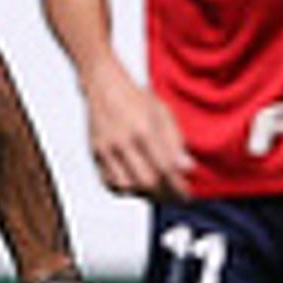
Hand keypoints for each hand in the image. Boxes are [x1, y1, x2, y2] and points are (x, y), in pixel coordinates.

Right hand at [77, 64, 193, 201]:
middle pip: (146, 181)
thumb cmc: (135, 98)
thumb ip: (176, 142)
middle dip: (164, 194)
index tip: (186, 195)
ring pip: (127, 187)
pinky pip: (109, 182)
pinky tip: (136, 185)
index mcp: (143, 129)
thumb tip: (187, 168)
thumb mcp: (163, 114)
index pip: (164, 168)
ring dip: (144, 193)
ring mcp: (106, 149)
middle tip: (174, 196)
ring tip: (157, 191)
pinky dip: (125, 189)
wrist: (104, 85)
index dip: (177, 186)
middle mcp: (123, 141)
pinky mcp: (95, 153)